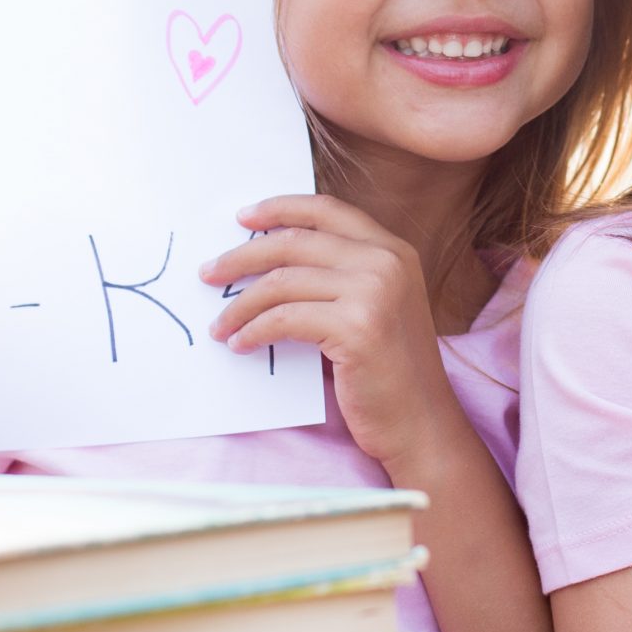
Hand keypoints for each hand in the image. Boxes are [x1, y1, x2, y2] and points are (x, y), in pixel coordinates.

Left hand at [200, 195, 469, 479]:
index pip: (326, 210)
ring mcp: (374, 292)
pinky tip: (241, 344)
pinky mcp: (357, 328)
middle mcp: (387, 262)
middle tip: (209, 273)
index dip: (280, 208)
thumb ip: (337, 278)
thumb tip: (265, 264)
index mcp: (393, 250)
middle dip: (242, 257)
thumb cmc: (389, 373)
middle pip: (295, 241)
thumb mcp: (373, 308)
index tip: (242, 218)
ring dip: (240, 304)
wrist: (422, 423)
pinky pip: (284, 319)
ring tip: (219, 324)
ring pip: (282, 281)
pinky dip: (253, 331)